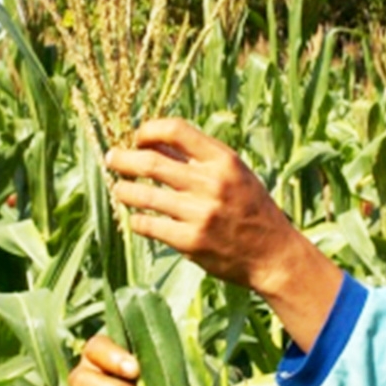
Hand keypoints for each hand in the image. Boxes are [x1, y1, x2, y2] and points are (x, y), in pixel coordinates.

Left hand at [107, 118, 295, 290]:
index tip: (138, 139)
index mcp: (224, 161)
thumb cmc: (252, 210)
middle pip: (151, 162)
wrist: (274, 255)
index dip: (149, 130)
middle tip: (112, 159)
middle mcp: (211, 184)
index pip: (175, 130)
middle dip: (124, 159)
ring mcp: (200, 214)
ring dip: (123, 190)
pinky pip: (149, 225)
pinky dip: (137, 219)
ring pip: (144, 195)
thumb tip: (153, 144)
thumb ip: (197, 159)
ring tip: (118, 189)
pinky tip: (137, 218)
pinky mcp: (190, 242)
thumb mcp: (235, 175)